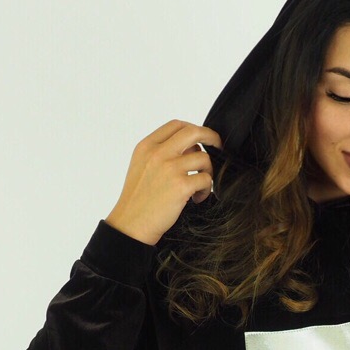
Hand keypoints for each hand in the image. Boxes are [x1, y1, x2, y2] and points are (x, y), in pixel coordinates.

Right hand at [105, 119, 222, 245]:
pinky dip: (205, 190)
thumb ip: (161, 153)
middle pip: (193, 132)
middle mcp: (158, 153)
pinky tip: (196, 198)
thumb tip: (191, 147)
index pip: (176, 125)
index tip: (202, 137)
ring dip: (208, 172)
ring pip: (203, 158)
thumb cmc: (138, 200)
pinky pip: (206, 180)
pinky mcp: (181, 186)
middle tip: (218, 147)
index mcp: (147, 146)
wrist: (131, 224)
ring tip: (199, 186)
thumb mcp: (142, 166)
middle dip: (211, 137)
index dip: (194, 128)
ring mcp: (170, 168)